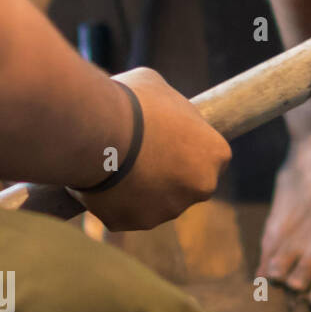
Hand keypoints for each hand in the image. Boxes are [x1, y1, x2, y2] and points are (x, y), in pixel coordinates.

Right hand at [74, 68, 230, 230]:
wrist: (95, 130)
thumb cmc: (132, 103)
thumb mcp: (159, 89)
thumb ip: (170, 107)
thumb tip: (161, 108)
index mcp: (215, 154)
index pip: (209, 155)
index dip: (186, 148)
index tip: (166, 139)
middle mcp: (201, 187)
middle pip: (186, 183)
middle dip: (167, 174)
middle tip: (139, 154)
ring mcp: (167, 209)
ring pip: (155, 201)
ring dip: (140, 190)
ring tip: (114, 164)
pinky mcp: (132, 222)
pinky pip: (123, 213)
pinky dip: (111, 202)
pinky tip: (98, 181)